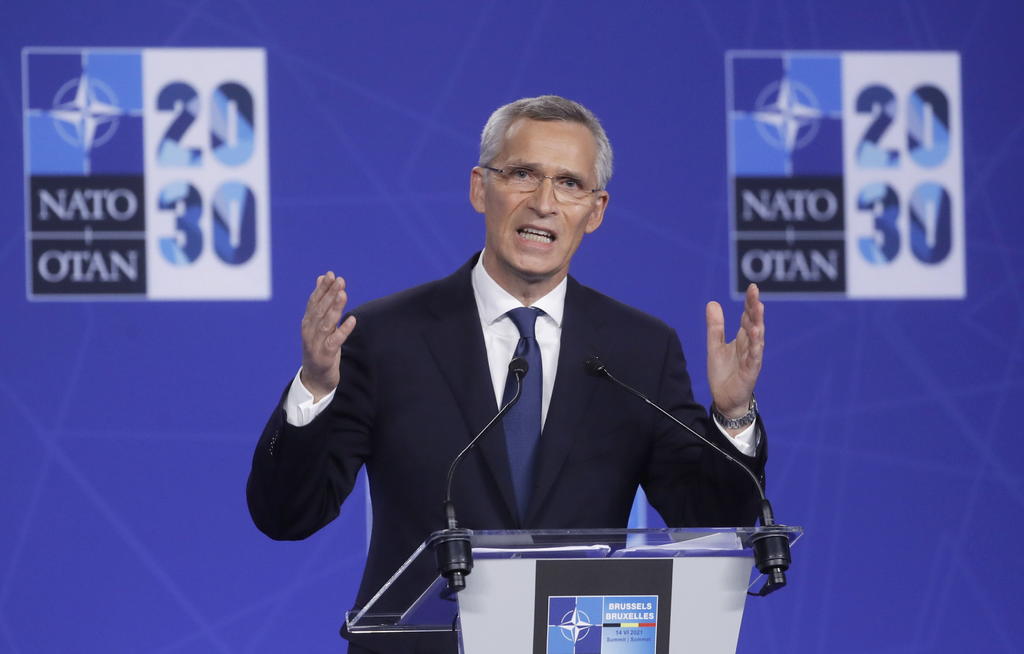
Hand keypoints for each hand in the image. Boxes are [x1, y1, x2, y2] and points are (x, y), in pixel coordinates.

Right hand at [300, 272, 355, 401]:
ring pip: (326, 323)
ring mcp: (316, 344)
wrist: (315, 379)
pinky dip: (343, 330)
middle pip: (320, 310)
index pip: (314, 302)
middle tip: (340, 280)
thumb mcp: (319, 325)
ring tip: (343, 294)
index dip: (322, 288)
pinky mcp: (325, 356)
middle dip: (330, 294)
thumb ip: (321, 302)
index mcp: (308, 322)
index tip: (331, 275)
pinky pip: (335, 341)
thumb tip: (321, 278)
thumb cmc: (319, 348)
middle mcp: (309, 331)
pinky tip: (352, 320)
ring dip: (335, 308)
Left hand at [706, 283, 763, 418]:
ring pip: (757, 337)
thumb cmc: (724, 373)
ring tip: (758, 308)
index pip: (747, 317)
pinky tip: (755, 334)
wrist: (724, 399)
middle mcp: (749, 346)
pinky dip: (755, 345)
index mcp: (742, 338)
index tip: (752, 288)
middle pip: (754, 323)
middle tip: (755, 292)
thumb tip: (712, 303)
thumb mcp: (714, 346)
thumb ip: (715, 326)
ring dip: (757, 322)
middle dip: (755, 308)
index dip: (749, 303)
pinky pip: (754, 356)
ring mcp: (752, 358)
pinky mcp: (750, 371)